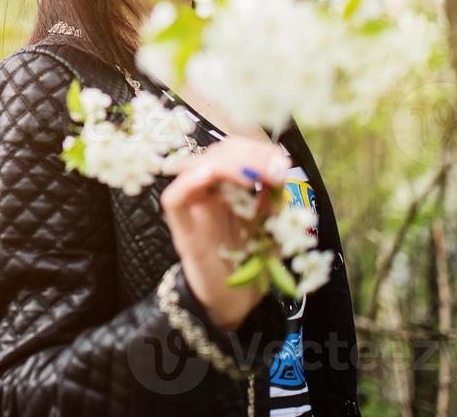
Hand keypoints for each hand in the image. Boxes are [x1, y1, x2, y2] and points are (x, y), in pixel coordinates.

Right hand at [158, 136, 287, 330]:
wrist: (237, 305)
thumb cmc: (252, 264)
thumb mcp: (273, 227)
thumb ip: (275, 199)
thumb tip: (281, 168)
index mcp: (229, 189)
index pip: (234, 152)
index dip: (257, 150)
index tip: (282, 162)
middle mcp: (208, 194)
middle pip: (214, 154)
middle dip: (246, 154)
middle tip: (273, 169)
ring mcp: (193, 210)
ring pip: (192, 167)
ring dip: (223, 164)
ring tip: (249, 177)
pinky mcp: (183, 231)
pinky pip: (174, 199)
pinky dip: (188, 183)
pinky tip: (210, 176)